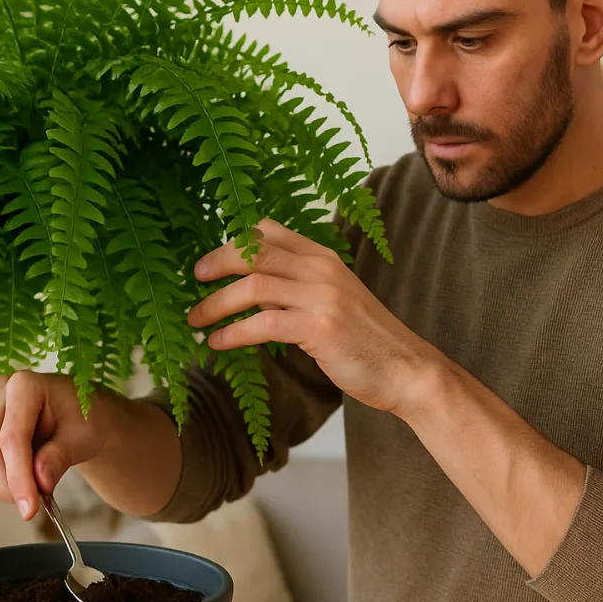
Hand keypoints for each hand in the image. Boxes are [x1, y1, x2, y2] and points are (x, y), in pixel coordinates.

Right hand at [0, 371, 105, 520]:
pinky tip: (15, 483)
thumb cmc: (82, 419)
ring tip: (29, 492)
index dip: (18, 476)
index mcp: (25, 385)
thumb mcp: (82, 437)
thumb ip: (60, 457)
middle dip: (7, 485)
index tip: (29, 508)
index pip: (12, 437)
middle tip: (32, 505)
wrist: (76, 415)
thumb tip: (40, 482)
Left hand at [188, 218, 437, 414]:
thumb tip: (255, 294)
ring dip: (216, 303)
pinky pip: (264, 323)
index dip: (234, 240)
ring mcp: (323, 296)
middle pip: (255, 251)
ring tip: (196, 320)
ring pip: (253, 286)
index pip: (270, 231)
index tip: (210, 260)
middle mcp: (323, 269)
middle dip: (216, 262)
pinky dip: (233, 333)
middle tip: (194, 279)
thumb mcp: (334, 304)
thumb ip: (300, 290)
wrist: (408, 370)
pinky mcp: (320, 328)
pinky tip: (219, 343)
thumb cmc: (367, 342)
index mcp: (325, 258)